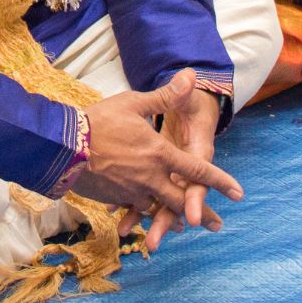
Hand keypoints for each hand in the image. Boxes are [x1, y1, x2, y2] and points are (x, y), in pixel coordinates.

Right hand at [74, 71, 242, 233]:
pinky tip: (144, 216)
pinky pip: (134, 208)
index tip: (239, 193)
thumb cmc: (99, 121)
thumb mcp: (133, 104)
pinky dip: (142, 213)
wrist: (62, 147)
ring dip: (171, 217)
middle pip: (181, 201)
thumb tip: (191, 77)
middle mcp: (150, 177)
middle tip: (216, 225)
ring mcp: (132, 191)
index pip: (198, 170)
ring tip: (181, 225)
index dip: (220, 181)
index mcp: (159, 154)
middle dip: (201, 213)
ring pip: (158, 209)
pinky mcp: (115, 197)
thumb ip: (164, 96)